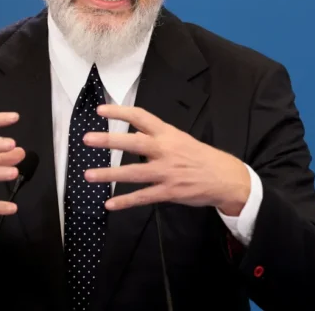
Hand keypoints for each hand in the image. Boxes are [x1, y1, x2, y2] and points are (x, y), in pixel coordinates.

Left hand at [83, 105, 249, 214]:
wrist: (227, 179)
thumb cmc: (201, 157)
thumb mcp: (181, 140)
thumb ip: (157, 138)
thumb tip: (133, 134)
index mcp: (168, 134)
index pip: (141, 117)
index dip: (119, 112)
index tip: (100, 110)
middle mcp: (165, 150)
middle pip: (133, 143)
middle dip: (108, 140)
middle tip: (87, 139)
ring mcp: (167, 172)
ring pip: (133, 173)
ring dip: (108, 175)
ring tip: (88, 175)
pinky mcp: (169, 192)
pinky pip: (143, 197)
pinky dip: (125, 202)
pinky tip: (109, 204)